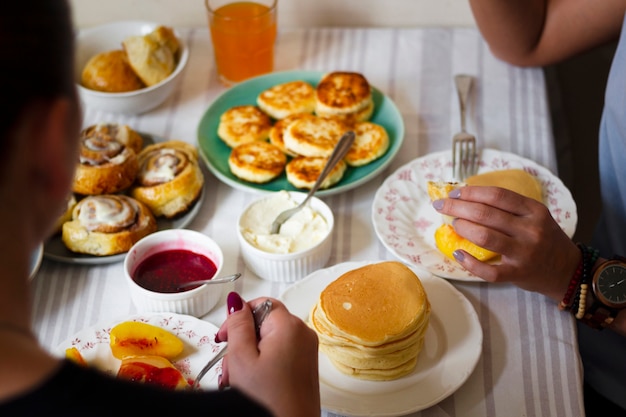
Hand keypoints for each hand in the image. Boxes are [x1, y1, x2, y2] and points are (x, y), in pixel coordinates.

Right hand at [216, 293, 319, 416]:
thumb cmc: (268, 401)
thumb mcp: (241, 357)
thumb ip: (238, 325)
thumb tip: (236, 301)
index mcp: (289, 326)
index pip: (261, 303)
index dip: (239, 316)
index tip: (225, 335)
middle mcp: (303, 334)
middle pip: (265, 323)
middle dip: (243, 341)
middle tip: (230, 364)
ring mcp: (307, 351)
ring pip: (270, 341)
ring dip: (250, 355)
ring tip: (239, 379)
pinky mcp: (305, 367)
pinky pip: (280, 355)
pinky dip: (264, 364)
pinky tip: (252, 383)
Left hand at [433, 186, 579, 300]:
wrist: (567, 270)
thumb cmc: (545, 239)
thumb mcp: (535, 216)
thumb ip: (509, 208)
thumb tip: (467, 198)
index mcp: (534, 211)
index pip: (497, 195)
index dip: (471, 192)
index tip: (454, 192)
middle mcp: (531, 230)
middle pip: (486, 214)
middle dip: (457, 208)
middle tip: (442, 206)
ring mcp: (524, 253)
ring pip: (485, 237)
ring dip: (463, 228)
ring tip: (454, 224)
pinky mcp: (517, 274)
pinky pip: (488, 271)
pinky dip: (469, 262)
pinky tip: (458, 254)